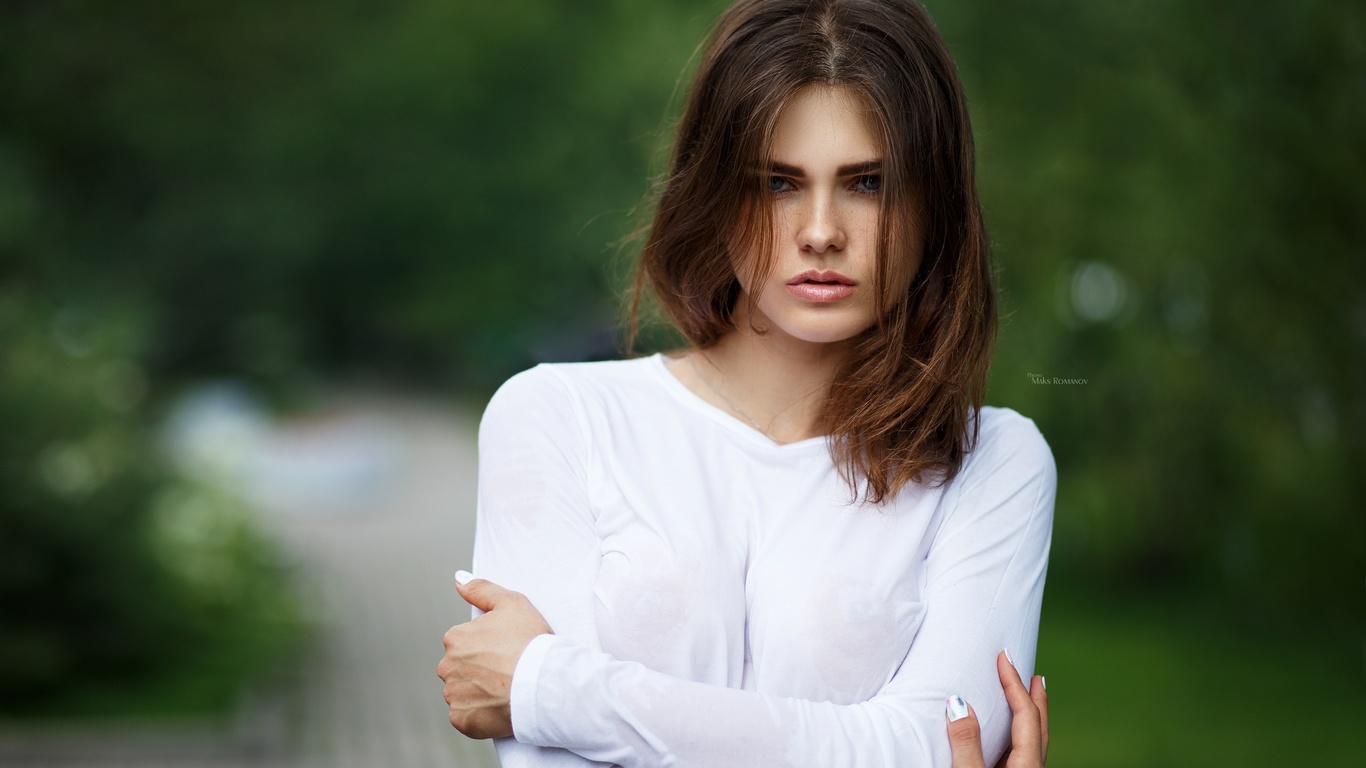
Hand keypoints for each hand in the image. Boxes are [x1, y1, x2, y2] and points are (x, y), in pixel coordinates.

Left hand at [438, 571, 552, 738]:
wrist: (545, 683)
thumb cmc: (531, 641)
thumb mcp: (512, 603)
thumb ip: (481, 589)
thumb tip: (458, 578)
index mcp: (455, 638)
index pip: (463, 642)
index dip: (486, 646)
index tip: (505, 650)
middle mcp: (447, 666)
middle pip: (459, 667)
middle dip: (477, 669)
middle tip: (506, 671)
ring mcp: (453, 695)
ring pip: (462, 692)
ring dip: (478, 692)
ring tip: (505, 689)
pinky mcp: (462, 719)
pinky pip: (466, 716)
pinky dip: (479, 714)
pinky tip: (498, 706)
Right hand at [947, 650, 1048, 767]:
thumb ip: (966, 742)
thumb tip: (958, 704)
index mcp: (1027, 765)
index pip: (1026, 715)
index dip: (1014, 683)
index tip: (1004, 658)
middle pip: (1039, 727)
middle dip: (1036, 699)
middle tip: (1035, 677)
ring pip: (1032, 741)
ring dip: (1029, 717)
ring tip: (1025, 700)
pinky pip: (1020, 753)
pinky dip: (1017, 734)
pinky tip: (1007, 738)